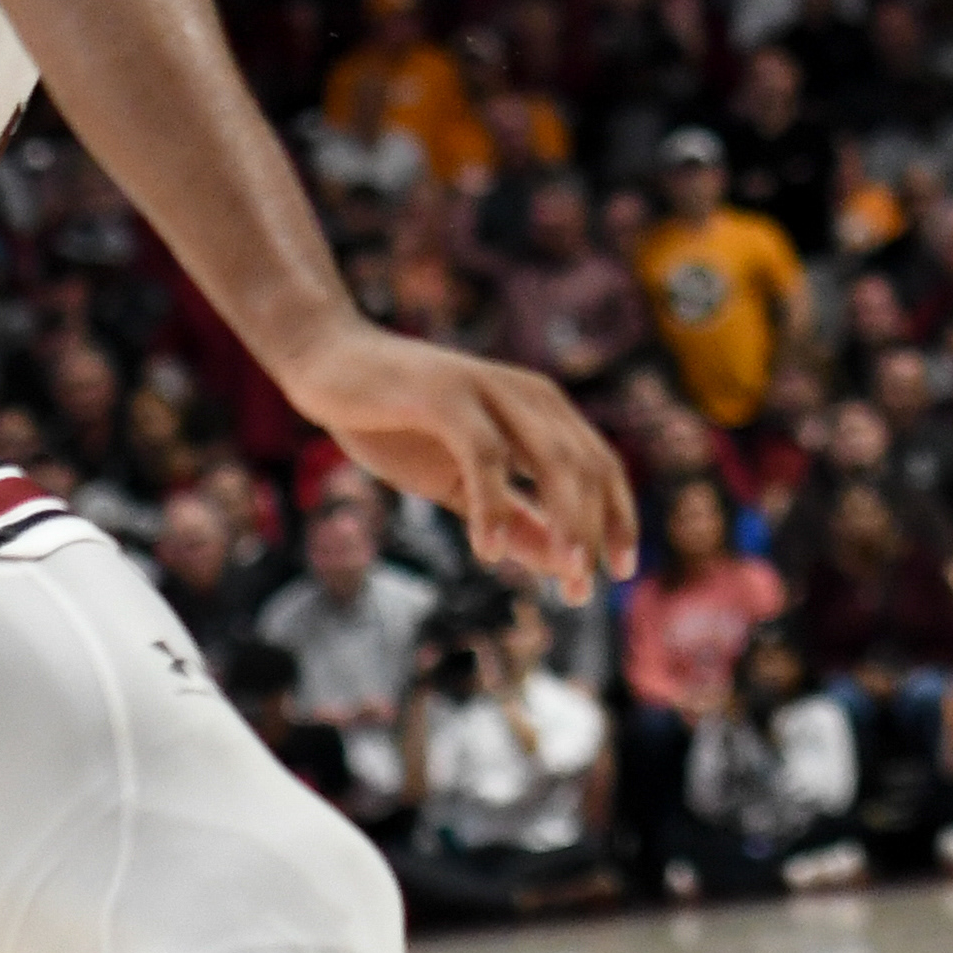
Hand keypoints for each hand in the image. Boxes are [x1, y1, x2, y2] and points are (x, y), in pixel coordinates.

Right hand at [282, 324, 638, 601]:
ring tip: (567, 575)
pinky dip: (494, 504)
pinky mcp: (446, 395)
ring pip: (553, 459)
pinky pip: (485, 455)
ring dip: (566, 521)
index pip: (601, 466)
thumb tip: (560, 567)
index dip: (619, 518)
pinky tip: (490, 551)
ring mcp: (490, 391)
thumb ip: (512, 516)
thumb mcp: (462, 481)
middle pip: (587, 467)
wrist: (329, 362)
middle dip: (595, 531)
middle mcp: (528, 396)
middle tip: (587, 590)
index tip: (623, 572)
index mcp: (542, 411)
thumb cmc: (398, 422)